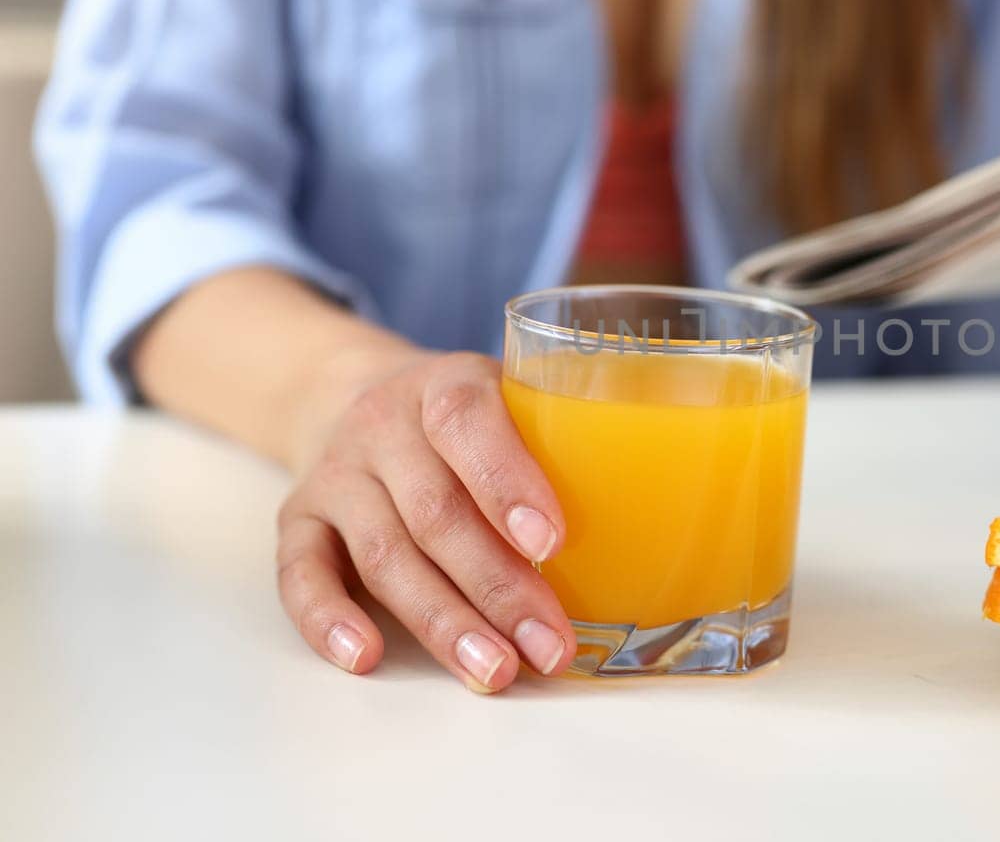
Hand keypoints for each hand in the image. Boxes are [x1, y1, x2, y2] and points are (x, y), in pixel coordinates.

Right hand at [275, 350, 574, 691]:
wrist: (351, 391)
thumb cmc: (465, 418)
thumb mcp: (513, 399)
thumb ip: (560, 444)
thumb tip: (647, 527)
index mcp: (445, 385)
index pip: (469, 425)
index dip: (508, 484)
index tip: (551, 545)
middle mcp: (382, 425)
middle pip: (435, 512)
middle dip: (497, 588)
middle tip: (548, 645)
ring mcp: (336, 474)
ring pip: (382, 553)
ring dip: (440, 620)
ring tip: (492, 670)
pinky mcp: (297, 518)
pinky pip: (301, 572)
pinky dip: (329, 619)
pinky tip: (368, 658)